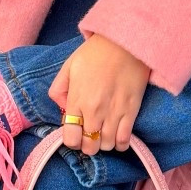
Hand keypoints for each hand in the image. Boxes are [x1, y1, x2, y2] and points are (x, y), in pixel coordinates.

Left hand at [47, 34, 150, 155]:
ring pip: (107, 146)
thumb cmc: (95, 53)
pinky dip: (120, 144)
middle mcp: (94, 111)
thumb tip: (62, 109)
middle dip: (87, 145)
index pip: (70, 138)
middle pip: (89, 146)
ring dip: (103, 144)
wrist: (125, 42)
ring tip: (103, 133)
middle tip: (89, 135)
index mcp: (76, 100)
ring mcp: (114, 113)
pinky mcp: (131, 111)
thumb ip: (58, 90)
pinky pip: (124, 140)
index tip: (75, 134)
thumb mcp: (69, 67)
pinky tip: (116, 137)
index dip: (72, 141)